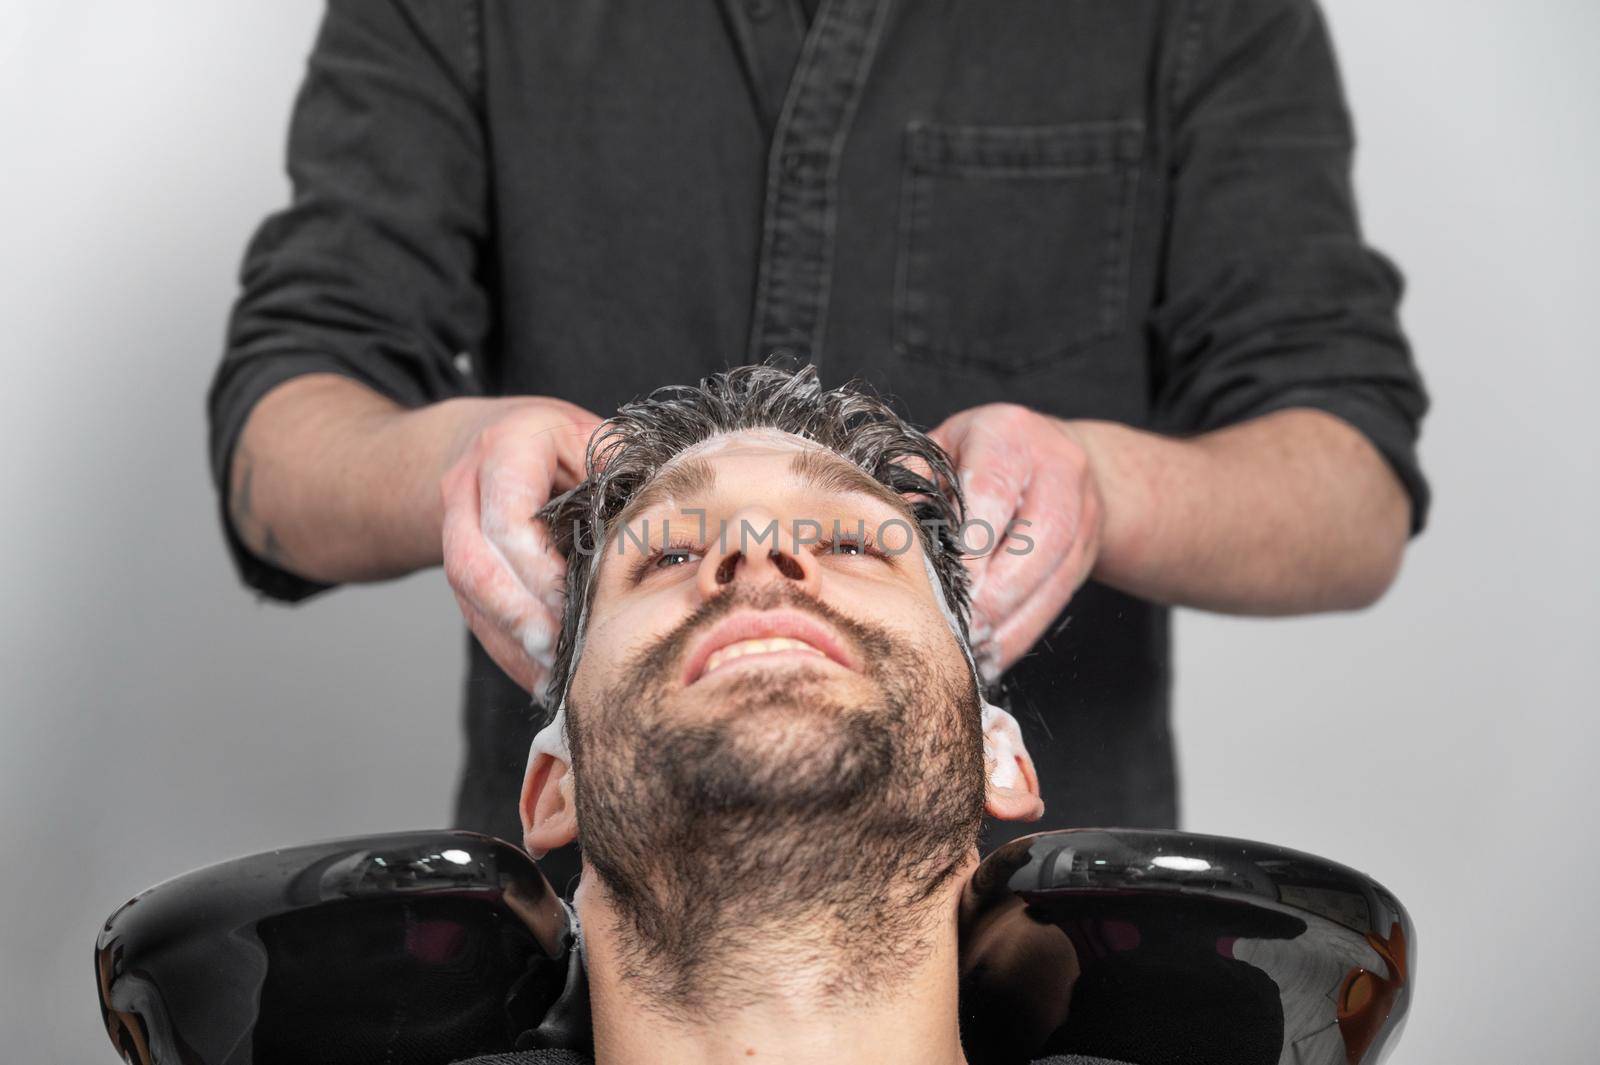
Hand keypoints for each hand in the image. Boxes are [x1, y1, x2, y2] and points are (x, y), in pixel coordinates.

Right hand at [439, 396, 602, 697]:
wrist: (497, 438)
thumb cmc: (562, 441)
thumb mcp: (594, 437)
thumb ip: (621, 473)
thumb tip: (666, 521)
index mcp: (506, 449)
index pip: (507, 517)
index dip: (537, 569)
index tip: (572, 606)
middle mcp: (467, 489)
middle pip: (473, 564)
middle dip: (517, 615)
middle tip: (558, 654)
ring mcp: (455, 531)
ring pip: (468, 596)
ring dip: (512, 641)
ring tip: (555, 677)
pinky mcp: (461, 569)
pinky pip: (475, 615)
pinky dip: (509, 650)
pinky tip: (542, 678)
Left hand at [929, 404, 1103, 681]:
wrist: (1056, 453)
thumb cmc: (977, 453)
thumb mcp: (943, 448)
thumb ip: (917, 481)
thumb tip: (893, 524)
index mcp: (1009, 435)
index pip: (994, 487)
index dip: (973, 539)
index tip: (949, 580)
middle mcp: (1058, 469)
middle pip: (1039, 538)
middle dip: (994, 591)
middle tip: (958, 626)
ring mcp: (1083, 513)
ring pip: (1055, 578)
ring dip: (1009, 621)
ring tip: (971, 650)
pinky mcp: (1087, 554)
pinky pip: (1057, 602)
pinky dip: (1021, 634)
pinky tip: (989, 656)